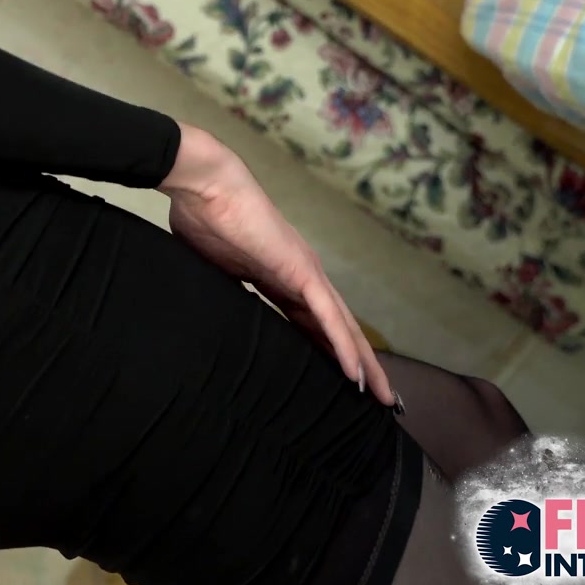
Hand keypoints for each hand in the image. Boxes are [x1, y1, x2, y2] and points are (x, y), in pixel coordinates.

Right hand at [159, 126, 394, 408]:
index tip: (339, 379)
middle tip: (380, 398)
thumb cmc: (202, 217)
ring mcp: (305, 273)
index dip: (327, 349)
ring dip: (365, 363)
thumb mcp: (209, 267)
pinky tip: (357, 374)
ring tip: (383, 396)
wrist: (205, 186)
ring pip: (343, 327)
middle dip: (360, 363)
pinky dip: (344, 347)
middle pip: (337, 328)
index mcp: (278, 276)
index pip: (312, 322)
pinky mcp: (301, 272)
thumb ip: (217, 288)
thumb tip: (204, 311)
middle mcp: (301, 276)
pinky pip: (328, 317)